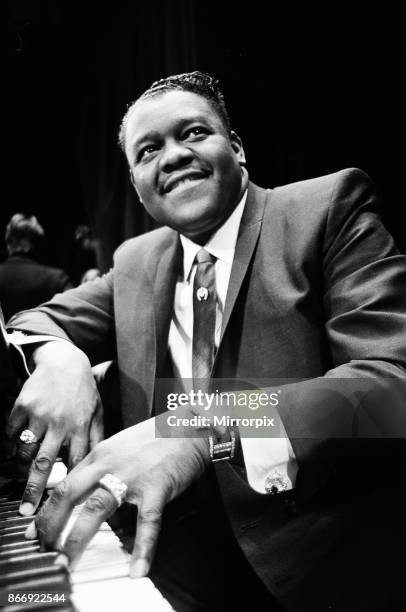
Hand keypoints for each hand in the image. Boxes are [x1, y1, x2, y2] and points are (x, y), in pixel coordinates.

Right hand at [6, 340, 103, 515]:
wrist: (65, 362)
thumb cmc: (84, 391)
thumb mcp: (97, 413)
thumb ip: (96, 439)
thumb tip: (97, 466)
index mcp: (80, 427)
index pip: (73, 463)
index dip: (67, 485)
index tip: (60, 504)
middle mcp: (60, 422)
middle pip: (44, 463)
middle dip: (34, 490)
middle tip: (26, 511)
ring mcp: (40, 414)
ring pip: (25, 450)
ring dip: (21, 465)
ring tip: (22, 473)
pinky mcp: (23, 405)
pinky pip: (11, 432)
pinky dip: (10, 444)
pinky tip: (14, 448)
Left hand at [30, 416, 209, 577]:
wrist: (189, 426)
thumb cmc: (157, 437)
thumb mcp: (121, 446)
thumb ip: (103, 466)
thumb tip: (85, 489)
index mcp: (100, 454)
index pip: (65, 482)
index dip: (47, 508)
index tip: (35, 529)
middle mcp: (110, 463)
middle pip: (70, 493)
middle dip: (51, 523)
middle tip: (43, 547)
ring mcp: (132, 475)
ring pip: (97, 508)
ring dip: (78, 538)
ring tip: (67, 561)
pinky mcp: (157, 487)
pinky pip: (147, 522)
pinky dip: (143, 548)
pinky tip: (138, 569)